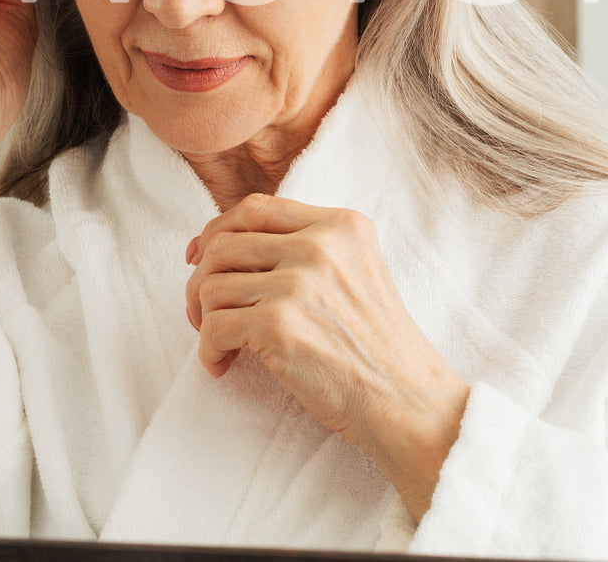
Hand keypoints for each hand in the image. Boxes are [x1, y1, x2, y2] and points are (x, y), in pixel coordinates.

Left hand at [184, 193, 470, 519]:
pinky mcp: (280, 325)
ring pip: (212, 285)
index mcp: (340, 225)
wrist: (407, 399)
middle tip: (203, 311)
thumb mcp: (355, 271)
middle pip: (224, 244)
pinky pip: (214, 328)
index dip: (217, 231)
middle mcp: (319, 245)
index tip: (199, 258)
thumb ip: (306, 248)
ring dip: (204, 319)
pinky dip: (208, 351)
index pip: (255, 208)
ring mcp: (299, 283)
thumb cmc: (376, 346)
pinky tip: (223, 365)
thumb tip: (217, 246)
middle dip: (201, 279)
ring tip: (219, 344)